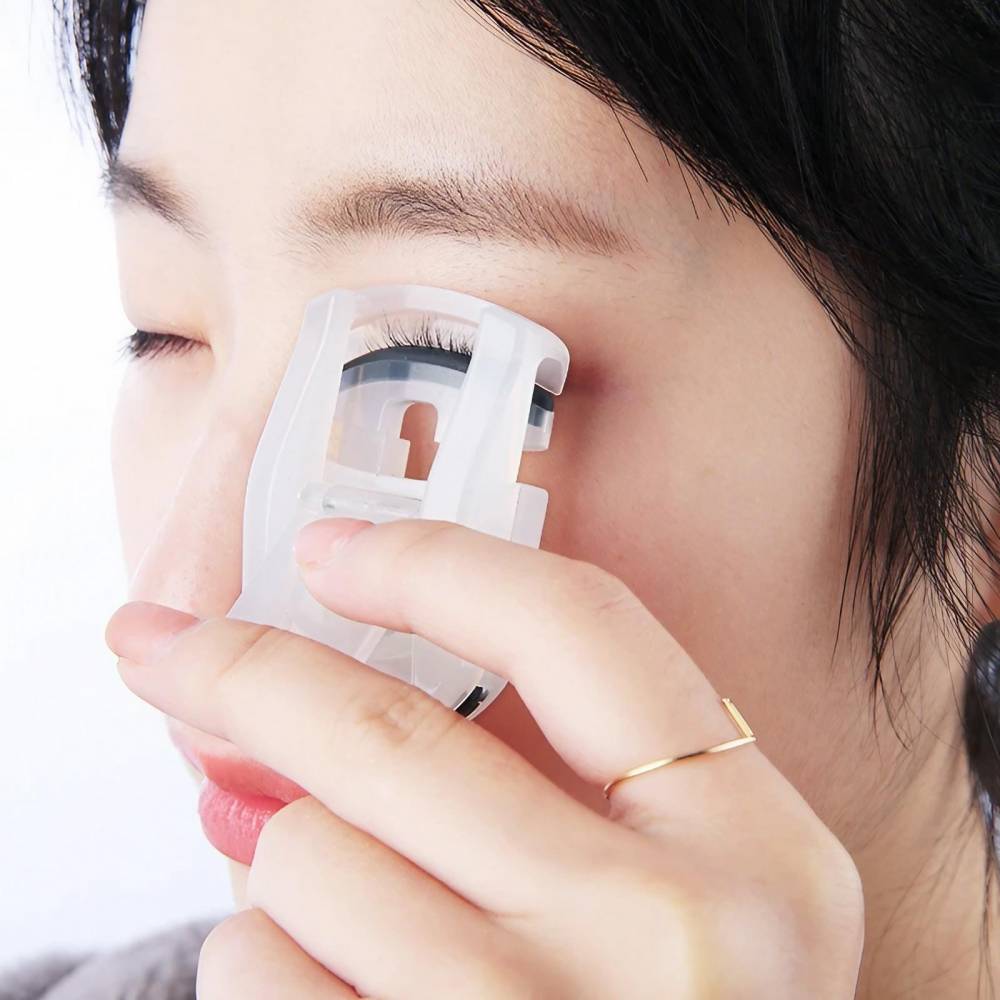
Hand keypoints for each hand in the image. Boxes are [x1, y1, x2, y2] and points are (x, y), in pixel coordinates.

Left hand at [105, 517, 863, 998]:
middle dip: (243, 668)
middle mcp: (668, 939)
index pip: (575, 627)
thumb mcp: (685, 893)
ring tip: (349, 902)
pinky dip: (267, 959)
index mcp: (752, 848)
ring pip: (300, 861)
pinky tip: (336, 985)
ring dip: (285, 861)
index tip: (328, 550)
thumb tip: (325, 677)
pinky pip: (260, 973)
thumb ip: (556, 773)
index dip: (435, 563)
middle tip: (163, 642)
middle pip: (386, 733)